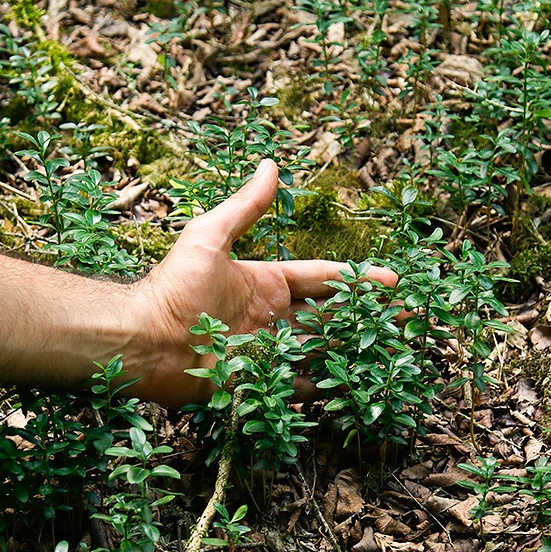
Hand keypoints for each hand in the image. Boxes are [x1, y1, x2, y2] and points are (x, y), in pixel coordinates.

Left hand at [125, 159, 396, 406]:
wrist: (145, 341)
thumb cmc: (174, 287)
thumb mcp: (210, 237)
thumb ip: (245, 207)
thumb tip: (270, 164)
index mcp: (266, 283)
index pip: (321, 278)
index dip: (356, 278)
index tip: (391, 280)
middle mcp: (271, 317)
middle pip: (329, 315)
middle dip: (365, 316)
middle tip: (405, 318)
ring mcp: (266, 350)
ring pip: (320, 349)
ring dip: (352, 349)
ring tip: (391, 351)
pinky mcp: (257, 381)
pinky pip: (297, 385)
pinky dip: (324, 387)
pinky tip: (353, 387)